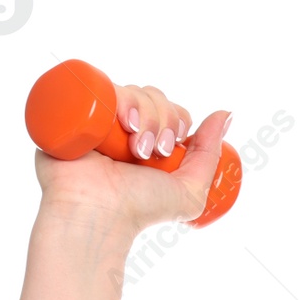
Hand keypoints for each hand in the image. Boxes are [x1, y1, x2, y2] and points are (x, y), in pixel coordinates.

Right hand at [34, 81, 229, 235]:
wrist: (96, 214)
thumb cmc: (139, 209)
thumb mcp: (189, 191)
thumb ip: (209, 156)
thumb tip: (225, 115)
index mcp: (148, 141)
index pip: (170, 110)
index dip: (177, 121)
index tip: (170, 149)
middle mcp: (123, 128)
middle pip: (153, 97)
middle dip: (162, 120)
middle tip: (151, 151)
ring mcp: (99, 118)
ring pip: (131, 90)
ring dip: (144, 114)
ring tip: (134, 147)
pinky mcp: (74, 110)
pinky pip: (100, 85)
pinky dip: (117, 97)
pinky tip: (120, 121)